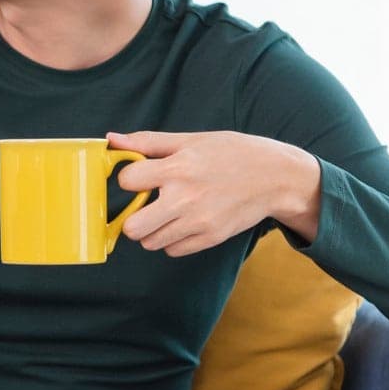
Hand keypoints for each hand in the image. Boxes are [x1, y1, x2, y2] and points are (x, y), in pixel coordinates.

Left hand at [108, 129, 317, 257]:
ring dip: (152, 230)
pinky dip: (171, 240)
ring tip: (166, 213)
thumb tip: (112, 139)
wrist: (277, 178)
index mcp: (178, 169)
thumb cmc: (232, 154)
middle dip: (132, 217)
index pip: (128, 181)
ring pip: (150, 243)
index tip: (139, 176)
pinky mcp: (210, 238)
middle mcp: (186, 199)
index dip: (129, 178)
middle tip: (145, 205)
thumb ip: (148, 142)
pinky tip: (183, 222)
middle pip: (133, 228)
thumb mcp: (191, 140)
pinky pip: (172, 250)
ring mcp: (199, 222)